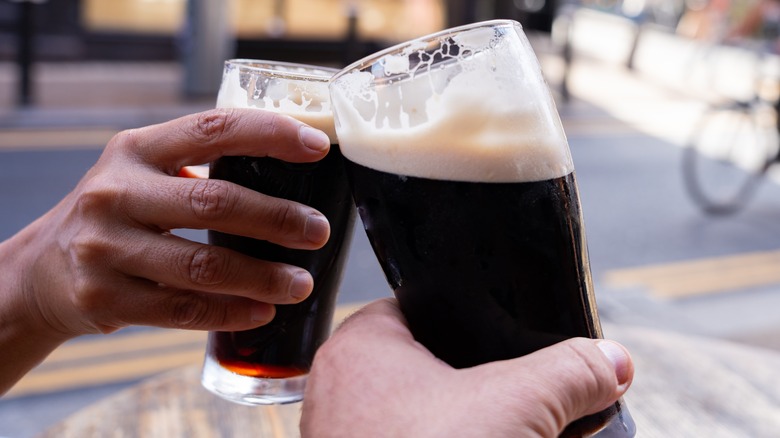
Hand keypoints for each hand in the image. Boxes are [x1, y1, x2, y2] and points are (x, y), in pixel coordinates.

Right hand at [0, 108, 331, 393]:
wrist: (41, 270)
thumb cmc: (118, 213)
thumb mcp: (143, 173)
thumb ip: (198, 166)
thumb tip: (292, 176)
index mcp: (135, 149)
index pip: (212, 128)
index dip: (270, 134)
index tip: (318, 147)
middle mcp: (115, 192)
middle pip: (214, 202)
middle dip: (276, 219)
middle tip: (318, 231)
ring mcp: (105, 247)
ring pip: (202, 265)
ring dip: (262, 276)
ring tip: (302, 284)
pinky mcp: (104, 296)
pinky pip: (182, 310)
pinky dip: (230, 313)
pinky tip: (262, 313)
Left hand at [301, 299, 633, 437]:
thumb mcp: (517, 406)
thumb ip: (569, 373)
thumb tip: (610, 361)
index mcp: (362, 348)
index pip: (424, 306)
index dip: (475, 315)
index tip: (515, 333)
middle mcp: (347, 393)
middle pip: (435, 366)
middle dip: (491, 383)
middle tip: (534, 396)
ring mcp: (355, 437)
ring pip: (432, 416)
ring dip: (482, 423)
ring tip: (528, 430)